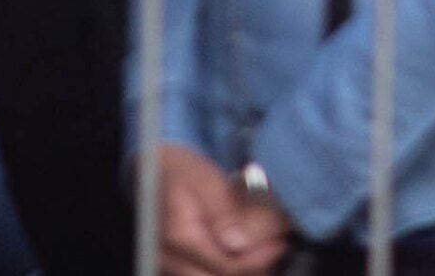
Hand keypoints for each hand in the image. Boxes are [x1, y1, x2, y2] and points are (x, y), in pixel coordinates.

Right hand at [152, 144, 292, 275]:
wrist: (154, 170)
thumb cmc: (182, 171)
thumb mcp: (206, 180)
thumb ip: (223, 213)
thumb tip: (239, 245)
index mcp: (180, 237)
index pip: (227, 266)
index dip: (259, 258)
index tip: (280, 242)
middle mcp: (171, 259)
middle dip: (253, 267)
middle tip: (277, 246)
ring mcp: (171, 265)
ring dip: (242, 269)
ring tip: (265, 249)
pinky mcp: (174, 266)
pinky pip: (205, 275)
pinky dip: (228, 268)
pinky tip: (245, 253)